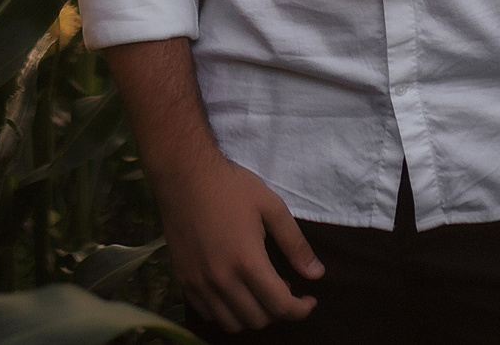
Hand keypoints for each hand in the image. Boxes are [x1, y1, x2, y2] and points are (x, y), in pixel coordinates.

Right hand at [155, 151, 322, 333]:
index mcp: (247, 261)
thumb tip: (316, 274)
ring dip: (252, 315)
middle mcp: (221, 279)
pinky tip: (234, 291)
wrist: (184, 175)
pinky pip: (208, 313)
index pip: (280, 306)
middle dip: (278, 312)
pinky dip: (226, 311)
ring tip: (259, 292)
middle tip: (284, 289)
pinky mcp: (183, 279)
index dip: (301, 310)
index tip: (309, 302)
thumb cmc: (230, 187)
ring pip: (231, 323)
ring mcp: (199, 282)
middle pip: (257, 320)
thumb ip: (295, 244)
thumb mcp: (271, 207)